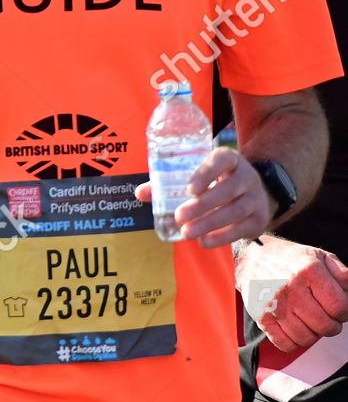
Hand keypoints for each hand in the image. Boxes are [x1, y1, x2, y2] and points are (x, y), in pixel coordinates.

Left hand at [136, 148, 271, 248]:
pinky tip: (204, 242)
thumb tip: (140, 193)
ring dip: (209, 223)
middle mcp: (246, 176)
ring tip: (186, 232)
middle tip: (179, 216)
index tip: (189, 189)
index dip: (206, 173)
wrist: (255, 194)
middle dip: (202, 205)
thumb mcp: (199, 176)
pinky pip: (242, 228)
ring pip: (235, 210)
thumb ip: (169, 183)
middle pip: (228, 189)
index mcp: (229, 159)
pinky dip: (222, 236)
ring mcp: (256, 198)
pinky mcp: (260, 218)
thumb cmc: (216, 182)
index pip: (221, 160)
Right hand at [237, 237, 347, 351]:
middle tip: (326, 318)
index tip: (339, 310)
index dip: (344, 313)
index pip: (339, 307)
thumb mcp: (319, 256)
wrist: (251, 257)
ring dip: (313, 334)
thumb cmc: (289, 259)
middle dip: (331, 326)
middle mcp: (291, 288)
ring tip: (310, 322)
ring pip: (306, 338)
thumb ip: (342, 273)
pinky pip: (285, 343)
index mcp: (308, 271)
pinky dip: (294, 343)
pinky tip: (295, 330)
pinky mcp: (261, 316)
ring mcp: (274, 304)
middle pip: (324, 325)